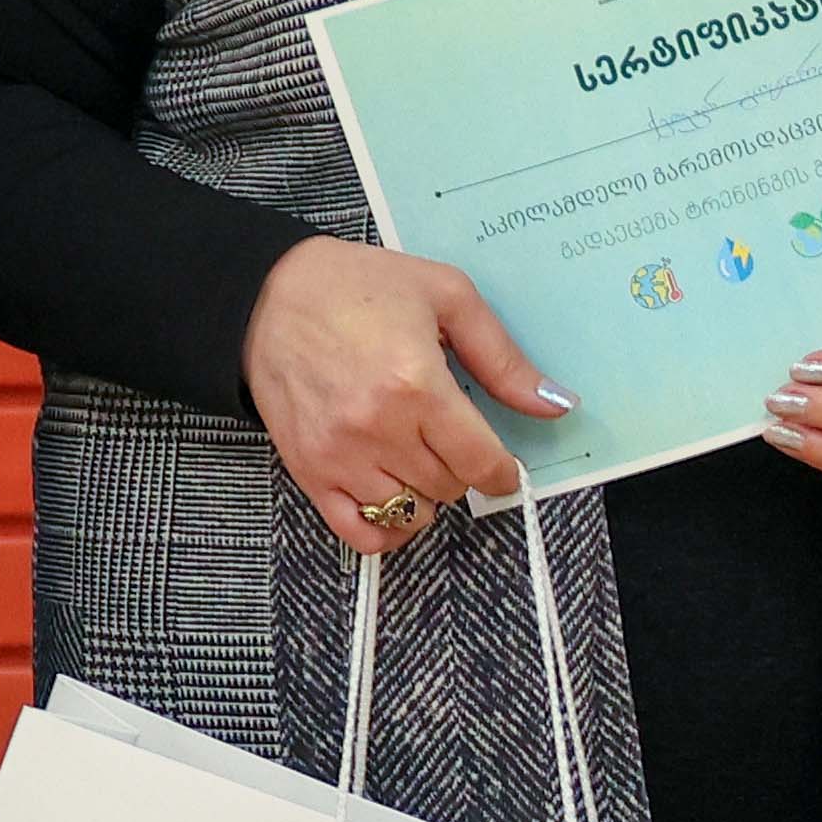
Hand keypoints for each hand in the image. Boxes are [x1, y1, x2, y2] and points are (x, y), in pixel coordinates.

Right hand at [249, 238, 565, 556]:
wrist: (266, 294)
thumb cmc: (359, 287)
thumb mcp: (447, 297)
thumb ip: (503, 360)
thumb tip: (555, 404)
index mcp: (417, 385)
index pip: (481, 463)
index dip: (503, 471)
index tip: (503, 465)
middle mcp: (378, 429)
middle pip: (450, 487)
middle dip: (461, 467)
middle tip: (447, 435)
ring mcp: (339, 456)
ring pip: (411, 513)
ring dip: (425, 492)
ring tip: (415, 453)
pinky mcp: (308, 471)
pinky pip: (358, 534)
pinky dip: (384, 528)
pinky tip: (392, 498)